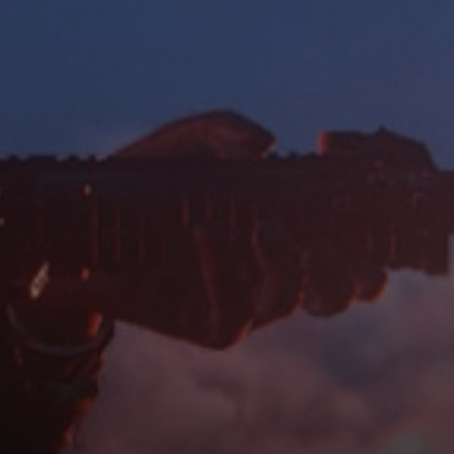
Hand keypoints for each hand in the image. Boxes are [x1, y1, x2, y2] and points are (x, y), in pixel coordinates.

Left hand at [36, 110, 385, 348]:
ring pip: (298, 304)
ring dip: (294, 269)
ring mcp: (245, 298)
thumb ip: (221, 130)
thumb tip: (265, 143)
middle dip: (356, 267)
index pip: (358, 237)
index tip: (357, 180)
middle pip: (346, 287)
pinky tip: (204, 237)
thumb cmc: (141, 186)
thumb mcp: (180, 143)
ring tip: (263, 230)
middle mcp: (276, 267)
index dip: (375, 219)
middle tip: (327, 236)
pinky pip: (234, 314)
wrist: (77, 235)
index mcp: (289, 226)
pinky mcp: (207, 323)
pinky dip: (224, 274)